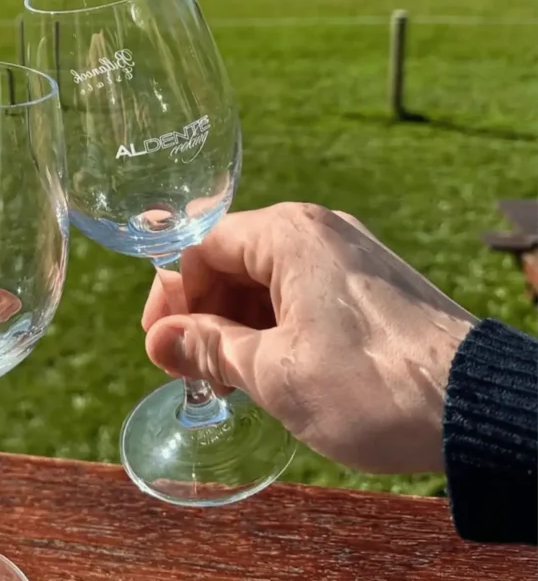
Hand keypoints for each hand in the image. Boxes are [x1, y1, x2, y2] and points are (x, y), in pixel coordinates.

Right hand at [142, 202, 477, 473]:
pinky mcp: (372, 285)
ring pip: (270, 280)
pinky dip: (277, 327)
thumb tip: (159, 340)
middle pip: (234, 261)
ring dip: (240, 326)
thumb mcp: (272, 372)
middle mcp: (319, 231)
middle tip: (193, 371)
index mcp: (288, 235)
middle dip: (206, 315)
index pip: (202, 247)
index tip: (161, 346)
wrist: (480, 408)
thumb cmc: (370, 384)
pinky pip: (304, 293)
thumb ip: (208, 348)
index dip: (173, 297)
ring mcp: (350, 256)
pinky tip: (272, 370)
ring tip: (232, 381)